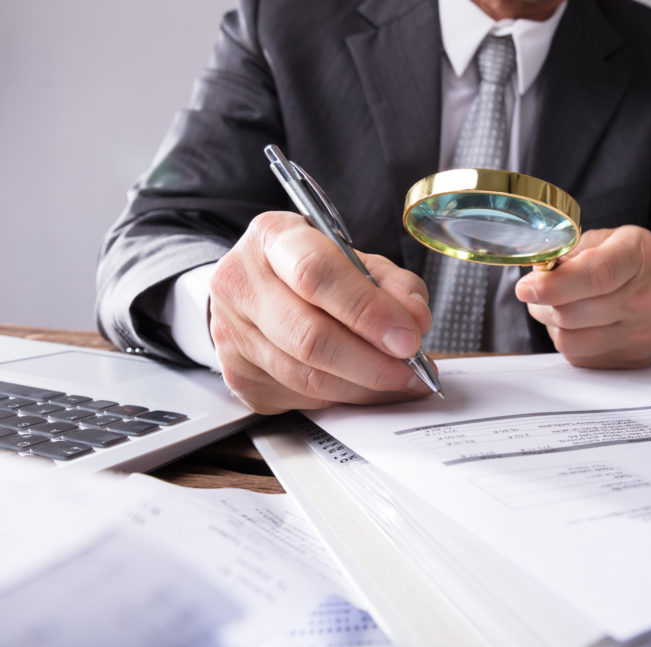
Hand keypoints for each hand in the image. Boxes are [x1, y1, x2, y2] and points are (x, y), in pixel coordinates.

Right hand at [208, 211, 433, 412]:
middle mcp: (241, 284)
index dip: (367, 311)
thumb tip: (415, 321)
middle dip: (373, 362)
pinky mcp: (239, 376)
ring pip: (308, 377)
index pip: (317, 275)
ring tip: (402, 382)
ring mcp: (231, 335)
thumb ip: (392, 284)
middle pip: (310, 337)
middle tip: (413, 370)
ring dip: (365, 387)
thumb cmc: (311, 269)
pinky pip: (301, 398)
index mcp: (272, 239)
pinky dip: (344, 398)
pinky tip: (368, 389)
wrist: (254, 289)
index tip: (408, 337)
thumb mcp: (355, 259)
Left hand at [515, 225, 650, 367]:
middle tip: (535, 290)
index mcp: (638, 257)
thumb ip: (573, 251)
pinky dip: (569, 340)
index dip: (553, 285)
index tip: (525, 287)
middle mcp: (645, 299)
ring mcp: (641, 335)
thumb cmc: (641, 262)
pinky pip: (580, 357)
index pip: (596, 276)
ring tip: (558, 306)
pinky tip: (579, 323)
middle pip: (573, 313)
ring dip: (552, 324)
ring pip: (570, 340)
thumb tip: (536, 273)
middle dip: (541, 302)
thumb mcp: (613, 238)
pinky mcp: (632, 360)